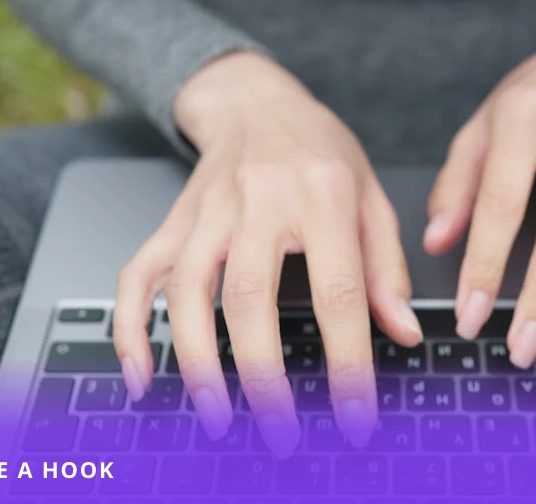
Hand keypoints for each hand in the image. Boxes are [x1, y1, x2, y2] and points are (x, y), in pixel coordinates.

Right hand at [113, 51, 422, 456]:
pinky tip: (142, 376)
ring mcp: (206, 214)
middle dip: (263, 377)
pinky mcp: (171, 223)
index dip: (349, 362)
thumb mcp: (370, 195)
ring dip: (197, 362)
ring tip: (217, 418)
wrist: (255, 101)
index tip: (355, 417)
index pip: (339, 291)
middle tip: (280, 433)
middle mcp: (258, 203)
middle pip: (250, 297)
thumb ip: (386, 267)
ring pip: (187, 292)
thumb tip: (403, 332)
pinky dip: (132, 329)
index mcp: (322, 195)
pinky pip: (137, 276)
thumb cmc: (319, 148)